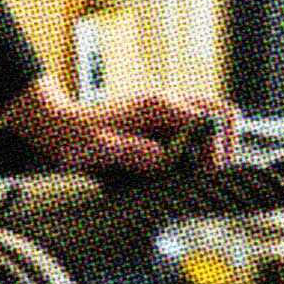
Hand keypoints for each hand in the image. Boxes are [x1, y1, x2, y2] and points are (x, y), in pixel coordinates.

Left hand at [0, 77, 237, 176]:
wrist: (57, 126)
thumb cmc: (74, 136)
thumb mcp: (98, 148)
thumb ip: (131, 153)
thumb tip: (164, 160)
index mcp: (158, 106)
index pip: (211, 120)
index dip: (213, 151)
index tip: (201, 176)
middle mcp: (169, 105)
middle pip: (223, 114)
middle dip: (225, 147)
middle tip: (209, 177)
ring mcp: (169, 115)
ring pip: (214, 125)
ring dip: (212, 153)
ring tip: (192, 179)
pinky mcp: (164, 128)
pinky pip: (197, 137)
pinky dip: (197, 157)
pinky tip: (174, 176)